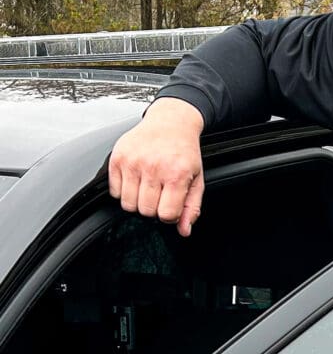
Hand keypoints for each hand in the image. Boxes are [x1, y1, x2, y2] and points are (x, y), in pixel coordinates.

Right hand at [108, 97, 204, 236]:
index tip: (171, 204)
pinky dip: (124, 191)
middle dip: (154, 208)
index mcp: (177, 174)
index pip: (166, 215)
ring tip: (148, 186)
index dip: (169, 214)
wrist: (171, 122)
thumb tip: (184, 231)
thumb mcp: (197, 178)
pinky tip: (136, 178)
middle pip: (145, 211)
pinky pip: (114, 192)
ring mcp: (133, 162)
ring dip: (138, 201)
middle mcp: (154, 168)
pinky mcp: (117, 158)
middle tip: (160, 193)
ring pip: (127, 205)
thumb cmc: (184, 151)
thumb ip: (192, 207)